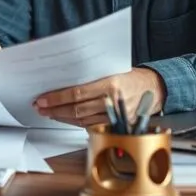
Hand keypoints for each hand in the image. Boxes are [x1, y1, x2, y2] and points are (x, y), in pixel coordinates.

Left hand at [33, 68, 165, 127]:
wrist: (154, 88)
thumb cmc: (131, 75)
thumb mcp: (111, 69)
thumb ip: (91, 76)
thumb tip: (63, 79)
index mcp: (111, 84)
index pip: (77, 93)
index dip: (57, 98)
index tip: (42, 99)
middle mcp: (113, 101)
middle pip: (77, 109)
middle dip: (55, 109)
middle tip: (40, 107)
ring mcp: (116, 115)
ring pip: (82, 120)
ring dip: (62, 118)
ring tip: (48, 113)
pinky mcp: (117, 124)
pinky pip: (91, 126)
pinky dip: (75, 122)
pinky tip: (65, 118)